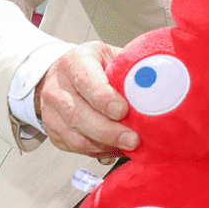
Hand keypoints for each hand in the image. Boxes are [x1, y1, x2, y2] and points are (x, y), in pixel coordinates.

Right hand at [36, 42, 137, 161]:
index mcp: (74, 63)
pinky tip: (117, 148)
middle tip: (133, 139)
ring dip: (106, 146)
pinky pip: (77, 148)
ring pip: (77, 137)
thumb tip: (157, 82)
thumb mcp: (110, 55)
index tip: (123, 111)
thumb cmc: (92, 64)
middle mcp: (57, 88)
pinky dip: (100, 151)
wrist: (60, 74)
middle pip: (79, 116)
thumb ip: (128, 68)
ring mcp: (51, 113)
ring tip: (129, 147)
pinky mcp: (53, 132)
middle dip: (109, 132)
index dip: (104, 99)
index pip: (86, 82)